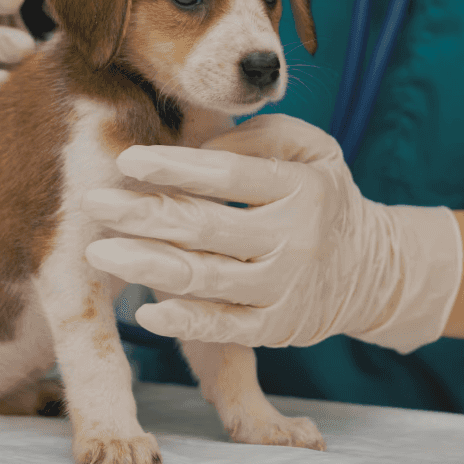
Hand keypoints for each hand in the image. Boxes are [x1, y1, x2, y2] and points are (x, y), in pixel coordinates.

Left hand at [84, 114, 461, 353]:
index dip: (175, 167)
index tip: (127, 160)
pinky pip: (223, 327)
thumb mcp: (311, 148)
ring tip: (98, 252)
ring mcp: (282, 288)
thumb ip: (259, 136)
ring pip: (205, 278)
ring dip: (146, 265)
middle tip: (92, 203)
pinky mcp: (274, 327)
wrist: (372, 269)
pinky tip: (144, 312)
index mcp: (299, 187)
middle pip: (205, 227)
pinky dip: (184, 322)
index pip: (228, 176)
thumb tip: (198, 148)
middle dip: (142, 215)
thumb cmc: (319, 193)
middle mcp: (291, 239)